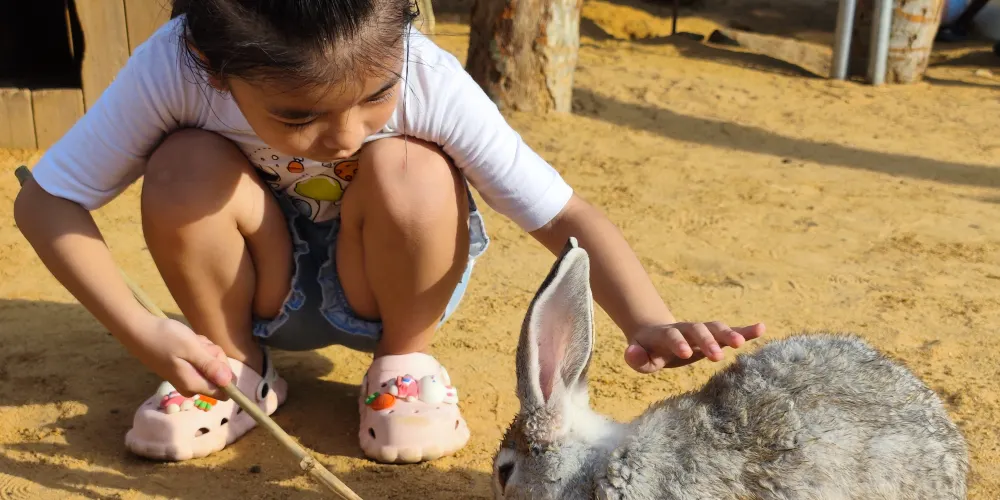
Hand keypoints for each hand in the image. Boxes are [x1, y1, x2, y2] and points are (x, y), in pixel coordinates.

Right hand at [128, 315, 233, 399]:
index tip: (214, 357)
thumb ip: (210, 366)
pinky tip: (187, 342)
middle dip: (214, 356)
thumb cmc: (165, 338)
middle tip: (199, 344)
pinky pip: (200, 361)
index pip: (224, 392)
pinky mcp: (183, 370)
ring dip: (205, 350)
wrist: (139, 331)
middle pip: (219, 376)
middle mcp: (191, 386)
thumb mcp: (191, 349)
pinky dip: (198, 349)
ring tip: (190, 342)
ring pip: (211, 365)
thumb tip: (228, 383)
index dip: (227, 374)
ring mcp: (187, 378)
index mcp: (194, 385)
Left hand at [624, 322, 764, 372]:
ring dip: (728, 334)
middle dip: (707, 342)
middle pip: (698, 331)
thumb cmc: (647, 350)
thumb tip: (632, 354)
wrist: (657, 334)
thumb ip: (635, 357)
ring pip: (715, 328)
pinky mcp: (713, 337)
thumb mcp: (637, 355)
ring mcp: (701, 332)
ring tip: (741, 343)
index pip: (672, 337)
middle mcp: (685, 330)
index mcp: (665, 335)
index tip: (687, 353)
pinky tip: (761, 329)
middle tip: (716, 356)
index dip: (679, 343)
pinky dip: (746, 330)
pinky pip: (731, 331)